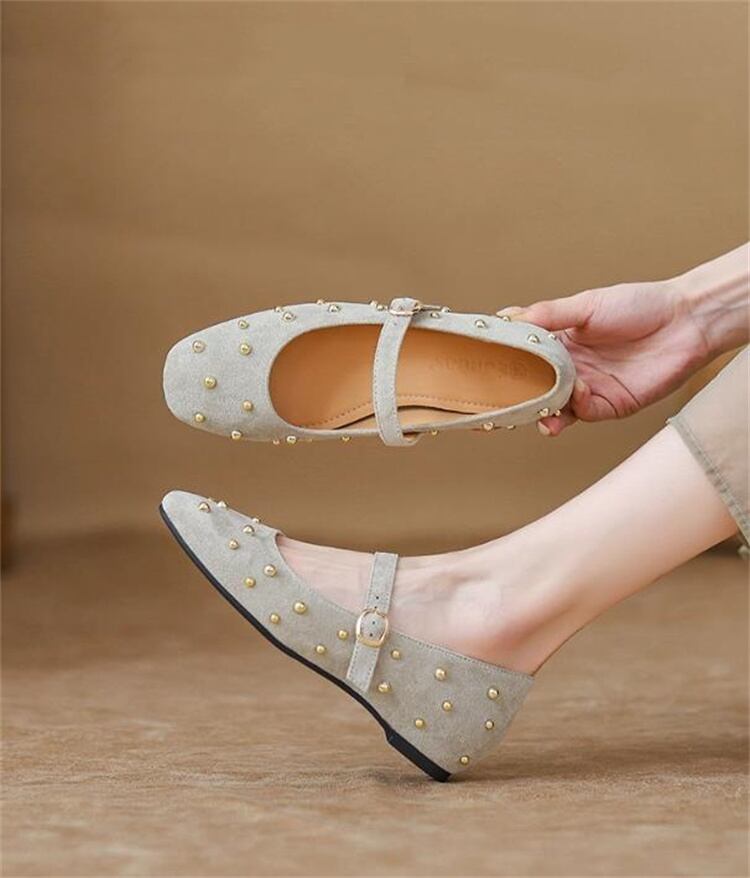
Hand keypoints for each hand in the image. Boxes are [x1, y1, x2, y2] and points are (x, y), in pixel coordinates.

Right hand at [506, 279, 712, 435]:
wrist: (686, 321)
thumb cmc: (639, 305)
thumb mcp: (586, 305)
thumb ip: (548, 315)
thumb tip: (507, 318)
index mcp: (559, 342)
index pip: (522, 358)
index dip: (502, 365)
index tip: (479, 370)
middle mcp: (569, 368)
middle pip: (534, 389)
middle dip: (515, 400)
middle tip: (497, 405)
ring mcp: (588, 388)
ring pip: (555, 407)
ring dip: (543, 411)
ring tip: (538, 409)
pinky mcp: (610, 404)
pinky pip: (584, 412)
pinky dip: (575, 406)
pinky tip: (576, 391)